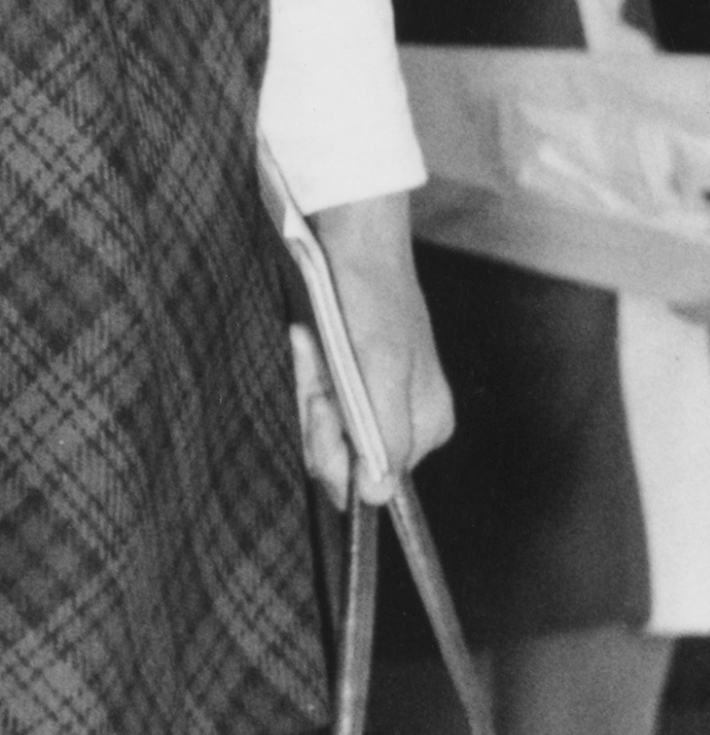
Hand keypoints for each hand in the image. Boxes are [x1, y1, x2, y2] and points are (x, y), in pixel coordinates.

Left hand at [290, 189, 453, 501]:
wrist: (353, 237)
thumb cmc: (371, 298)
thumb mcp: (379, 370)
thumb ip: (381, 436)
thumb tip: (376, 497)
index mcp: (427, 426)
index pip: (368, 478)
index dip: (335, 448)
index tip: (325, 405)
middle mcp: (405, 418)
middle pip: (341, 451)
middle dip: (317, 410)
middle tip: (320, 365)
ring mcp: (377, 397)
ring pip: (322, 422)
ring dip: (310, 383)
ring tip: (315, 342)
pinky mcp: (352, 376)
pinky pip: (316, 393)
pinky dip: (307, 367)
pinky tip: (309, 337)